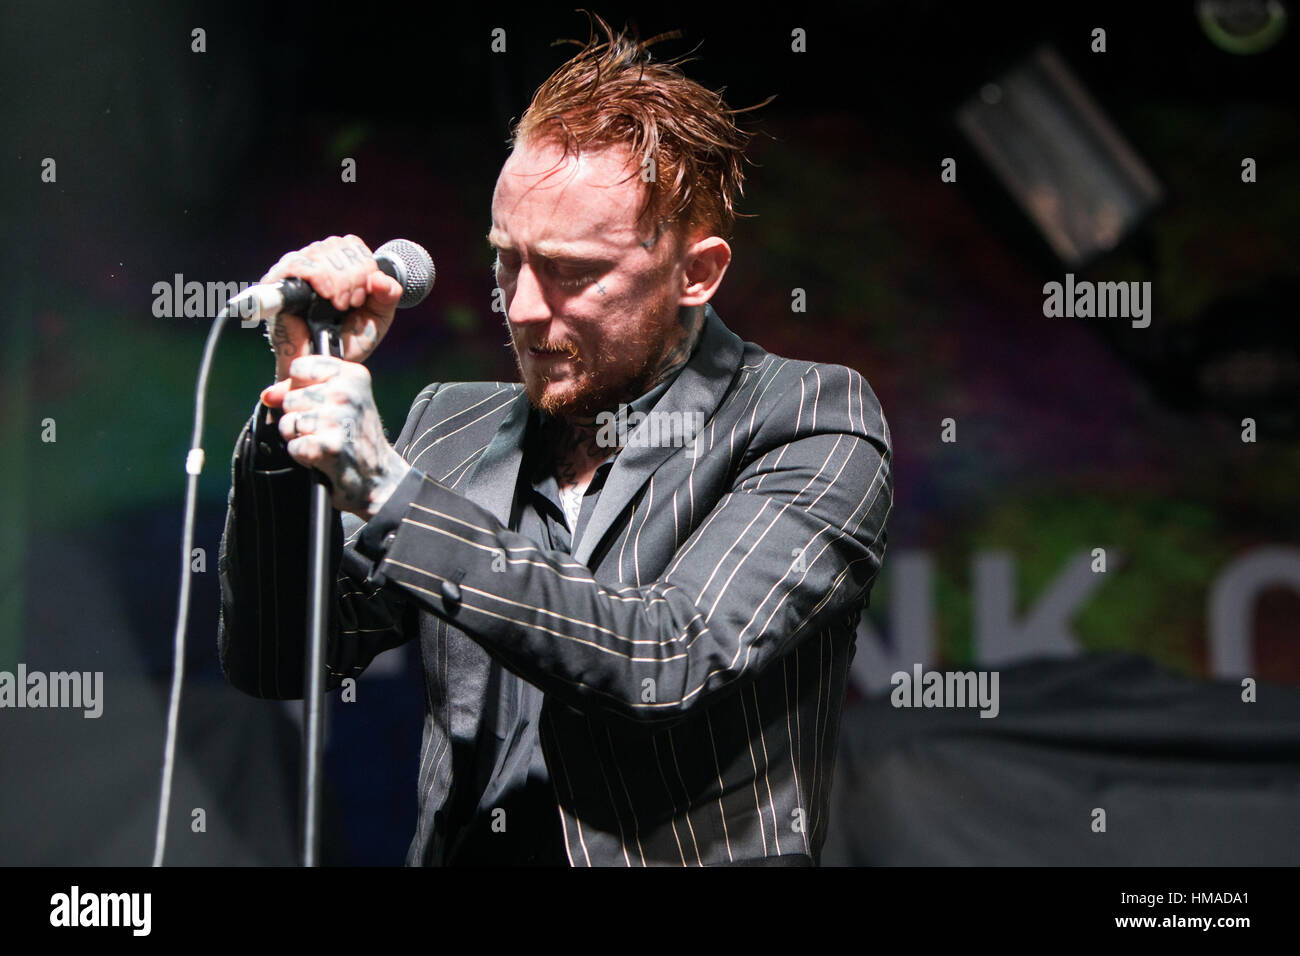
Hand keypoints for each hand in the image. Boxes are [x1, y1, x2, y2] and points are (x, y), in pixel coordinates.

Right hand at [261, 235, 403, 380]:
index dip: (364, 265)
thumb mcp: (378, 316)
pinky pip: (297, 264)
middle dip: (354, 275)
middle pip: (337, 245)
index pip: (351, 243)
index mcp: (337, 266)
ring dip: (339, 279)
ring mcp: (294, 271)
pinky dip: (318, 276)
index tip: (365, 296)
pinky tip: (327, 295)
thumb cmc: (347, 341)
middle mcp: (314, 263)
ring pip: (320, 252)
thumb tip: (382, 279)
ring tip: (339, 305)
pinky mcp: (276, 283)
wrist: (325, 364)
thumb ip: (387, 295)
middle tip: (352, 303)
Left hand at [261, 355, 411, 518]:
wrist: (378, 476)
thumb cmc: (354, 435)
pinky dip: (303, 455)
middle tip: (326, 427)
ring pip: (289, 422)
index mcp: (353, 375)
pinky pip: (293, 445)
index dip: (300, 387)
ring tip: (323, 441)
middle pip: (290, 398)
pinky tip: (322, 456)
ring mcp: (337, 419)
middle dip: (300, 416)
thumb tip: (268, 395)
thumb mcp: (337, 401)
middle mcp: (347, 393)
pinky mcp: (328, 446)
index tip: (319, 401)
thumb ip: (300, 389)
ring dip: (300, 437)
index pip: (299, 367)